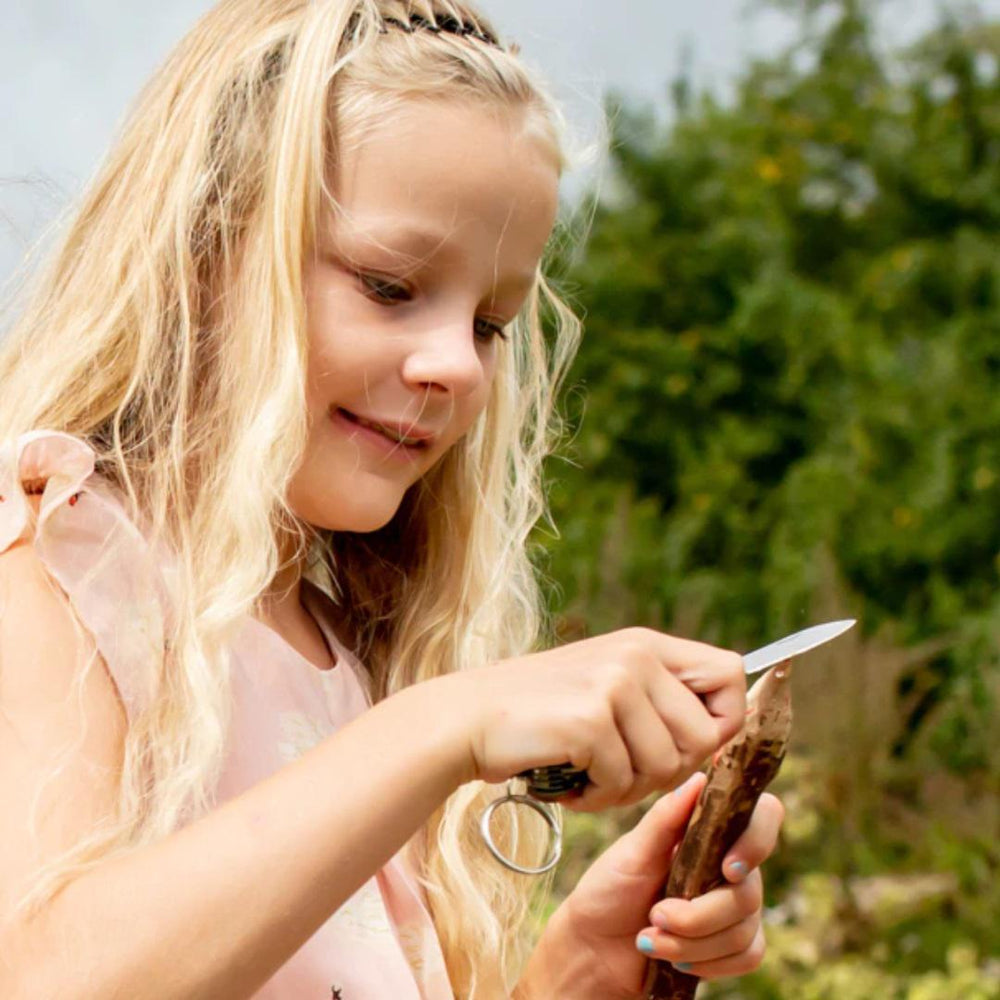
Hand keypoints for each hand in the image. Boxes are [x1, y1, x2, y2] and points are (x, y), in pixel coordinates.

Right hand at [448, 628, 746, 809]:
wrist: (468, 719)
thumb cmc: (539, 714)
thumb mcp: (605, 685)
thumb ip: (657, 698)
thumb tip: (721, 732)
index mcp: (646, 644)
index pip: (730, 673)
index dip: (724, 720)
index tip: (687, 746)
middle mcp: (636, 655)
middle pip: (706, 735)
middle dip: (668, 771)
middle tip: (621, 771)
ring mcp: (614, 683)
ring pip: (666, 767)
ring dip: (627, 788)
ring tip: (588, 774)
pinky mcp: (591, 718)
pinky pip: (623, 782)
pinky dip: (596, 797)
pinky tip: (567, 781)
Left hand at [518, 774, 783, 998]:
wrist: (594, 948)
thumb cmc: (609, 890)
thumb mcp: (631, 851)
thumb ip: (665, 817)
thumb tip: (701, 778)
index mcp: (708, 832)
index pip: (763, 816)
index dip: (757, 840)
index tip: (727, 868)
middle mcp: (728, 864)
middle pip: (749, 889)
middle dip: (698, 914)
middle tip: (656, 915)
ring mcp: (733, 905)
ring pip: (744, 929)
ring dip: (692, 941)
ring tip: (650, 938)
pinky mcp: (733, 945)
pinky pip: (748, 955)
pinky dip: (708, 962)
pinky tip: (674, 958)